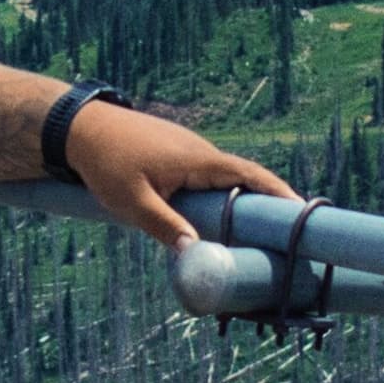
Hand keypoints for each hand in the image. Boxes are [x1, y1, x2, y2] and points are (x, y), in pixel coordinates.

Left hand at [62, 99, 295, 248]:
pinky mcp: (178, 157)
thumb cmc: (105, 161)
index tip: (302, 212)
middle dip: (270, 203)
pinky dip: (225, 197)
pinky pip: (211, 178)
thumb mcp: (132, 201)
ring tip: (265, 237)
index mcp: (198, 160)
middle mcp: (201, 152)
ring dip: (247, 202)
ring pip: (227, 180)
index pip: (249, 175)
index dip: (277, 193)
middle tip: (291, 235)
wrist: (81, 128)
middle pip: (246, 179)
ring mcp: (190, 153)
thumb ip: (165, 227)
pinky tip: (224, 222)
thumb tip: (197, 255)